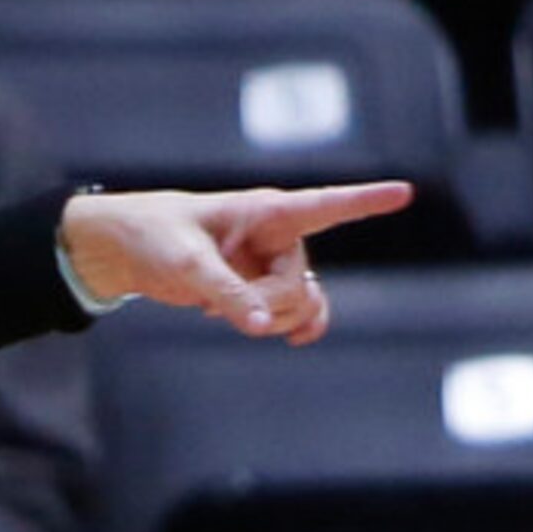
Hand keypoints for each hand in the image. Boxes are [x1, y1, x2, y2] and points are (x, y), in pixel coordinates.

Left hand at [57, 182, 415, 346]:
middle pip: (299, 284)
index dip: (366, 201)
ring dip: (271, 320)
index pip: (325, 205)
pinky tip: (292, 339)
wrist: (127, 250)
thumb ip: (226, 294)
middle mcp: (278, 236)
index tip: (405, 192)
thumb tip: (261, 328)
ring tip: (224, 313)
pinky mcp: (260, 286)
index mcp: (266, 211)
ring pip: (300, 303)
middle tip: (218, 306)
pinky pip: (297, 312)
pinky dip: (291, 326)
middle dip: (268, 306)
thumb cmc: (154, 237)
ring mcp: (271, 263)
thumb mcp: (186, 264)